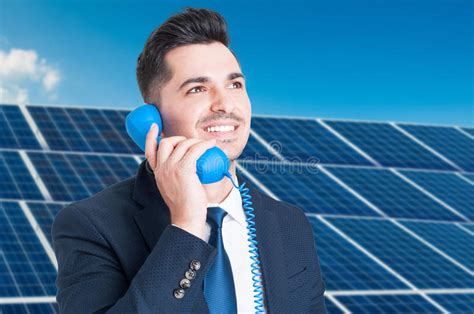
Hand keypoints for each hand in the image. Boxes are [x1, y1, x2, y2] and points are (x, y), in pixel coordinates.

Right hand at [145, 123, 215, 239]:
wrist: (186, 217)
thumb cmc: (184, 205)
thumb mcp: (172, 187)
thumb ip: (173, 175)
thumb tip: (186, 164)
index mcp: (157, 172)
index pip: (149, 150)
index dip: (151, 136)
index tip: (155, 126)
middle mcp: (162, 168)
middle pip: (167, 142)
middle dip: (180, 138)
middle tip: (191, 143)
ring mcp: (171, 168)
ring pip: (183, 144)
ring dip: (196, 142)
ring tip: (205, 146)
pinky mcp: (183, 169)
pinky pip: (195, 150)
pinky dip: (204, 145)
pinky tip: (211, 145)